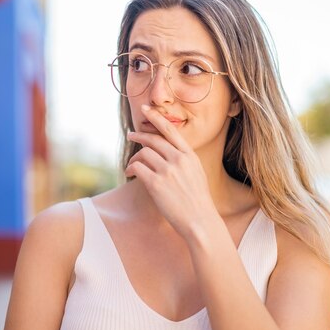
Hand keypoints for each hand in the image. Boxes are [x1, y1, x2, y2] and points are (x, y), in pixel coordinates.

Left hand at [125, 105, 219, 240]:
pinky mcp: (156, 183)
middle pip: (153, 139)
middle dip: (139, 135)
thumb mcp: (196, 174)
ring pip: (143, 153)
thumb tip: (165, 153)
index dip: (156, 117)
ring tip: (130, 165)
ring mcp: (168, 171)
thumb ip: (183, 161)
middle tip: (131, 135)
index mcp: (189, 156)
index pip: (170, 130)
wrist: (200, 221)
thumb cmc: (197, 201)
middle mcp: (178, 159)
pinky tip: (129, 173)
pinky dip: (131, 168)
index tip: (145, 109)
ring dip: (133, 158)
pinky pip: (137, 168)